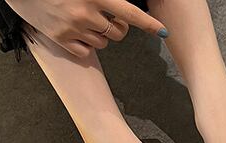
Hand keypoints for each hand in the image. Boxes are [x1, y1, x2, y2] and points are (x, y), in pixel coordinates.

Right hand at [6, 0, 167, 57]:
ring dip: (100, 34)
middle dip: (118, 27)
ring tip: (84, 20)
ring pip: (104, 43)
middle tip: (106, 17)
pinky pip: (86, 51)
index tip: (163, 32)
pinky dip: (85, 44)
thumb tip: (122, 8)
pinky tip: (74, 30)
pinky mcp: (62, 40)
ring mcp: (73, 28)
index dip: (149, 24)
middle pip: (119, 33)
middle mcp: (86, 13)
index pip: (130, 13)